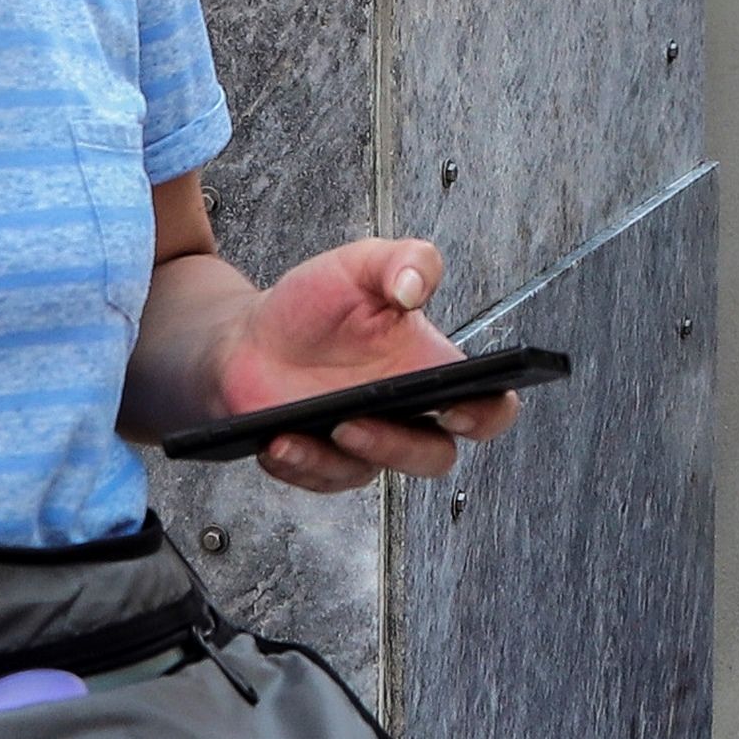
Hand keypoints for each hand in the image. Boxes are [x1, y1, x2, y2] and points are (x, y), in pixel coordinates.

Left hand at [202, 239, 495, 493]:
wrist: (250, 335)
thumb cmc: (316, 304)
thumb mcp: (361, 265)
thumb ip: (403, 260)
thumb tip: (414, 286)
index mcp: (430, 370)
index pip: (488, 406)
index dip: (486, 413)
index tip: (458, 404)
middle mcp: (406, 415)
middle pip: (434, 456)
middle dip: (402, 446)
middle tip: (361, 419)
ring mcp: (365, 444)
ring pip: (372, 473)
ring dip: (342, 456)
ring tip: (312, 429)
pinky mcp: (323, 462)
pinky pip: (321, 478)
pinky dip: (301, 463)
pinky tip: (278, 441)